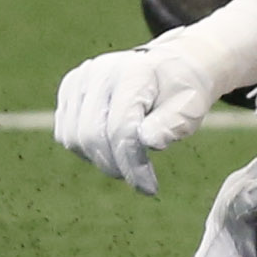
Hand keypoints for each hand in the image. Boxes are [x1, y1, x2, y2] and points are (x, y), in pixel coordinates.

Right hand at [53, 0, 256, 194]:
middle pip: (91, 136)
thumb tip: (148, 141)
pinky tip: (111, 145)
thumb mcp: (191, 108)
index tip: (149, 188)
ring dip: (100, 158)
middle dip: (115, 165)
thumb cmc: (182, 92)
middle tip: (139, 177)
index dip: (132, 164)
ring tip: (127, 157)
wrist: (172, 68)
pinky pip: (65, 133)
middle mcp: (100, 70)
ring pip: (73, 138)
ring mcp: (80, 77)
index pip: (120, 128)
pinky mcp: (69, 87)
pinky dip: (86, 149)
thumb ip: (171, 124)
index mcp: (133, 71)